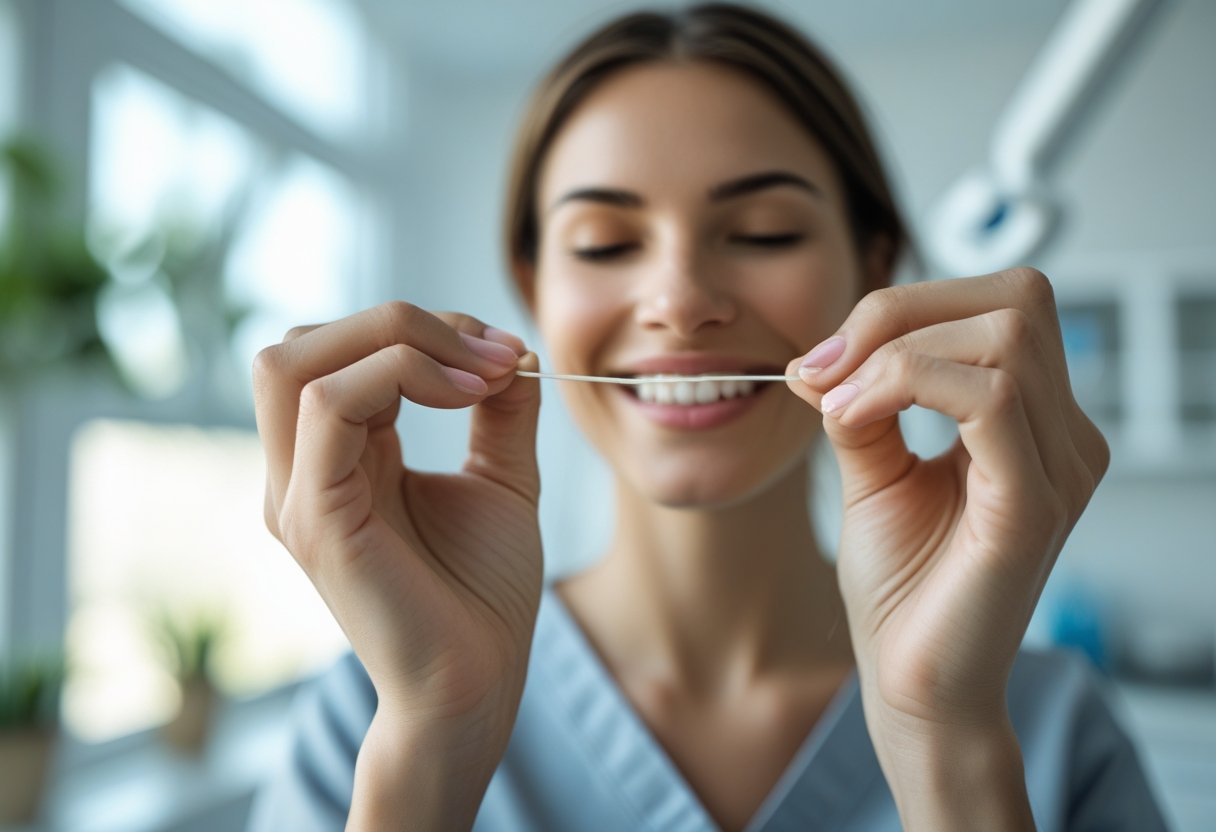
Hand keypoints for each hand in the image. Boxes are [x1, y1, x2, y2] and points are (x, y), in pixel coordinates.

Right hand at [253, 302, 542, 751]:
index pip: (340, 351)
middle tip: (490, 352)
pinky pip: (327, 407)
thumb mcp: (501, 478)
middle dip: (401, 321)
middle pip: (301, 343)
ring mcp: (297, 495)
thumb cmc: (483, 592)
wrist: (478, 683)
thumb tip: (511, 345)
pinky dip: (398, 376)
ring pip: (294, 361)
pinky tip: (466, 398)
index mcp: (337, 458)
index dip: (421, 329)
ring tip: (481, 374)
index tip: (506, 351)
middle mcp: (301, 471)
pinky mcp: (314, 519)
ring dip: (398, 341)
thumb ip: (497, 410)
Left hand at [785, 269, 1107, 802]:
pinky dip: (906, 384)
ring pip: (1004, 336)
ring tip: (837, 402)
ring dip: (895, 351)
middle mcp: (1064, 437)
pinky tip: (852, 419)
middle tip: (827, 367)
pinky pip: (990, 398)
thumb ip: (862, 401)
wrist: (910, 683)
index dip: (905, 306)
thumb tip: (825, 350)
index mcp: (1034, 421)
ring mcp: (1059, 469)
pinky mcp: (1033, 506)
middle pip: (1012, 300)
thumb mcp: (872, 469)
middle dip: (901, 312)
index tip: (824, 358)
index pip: (998, 305)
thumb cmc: (902, 588)